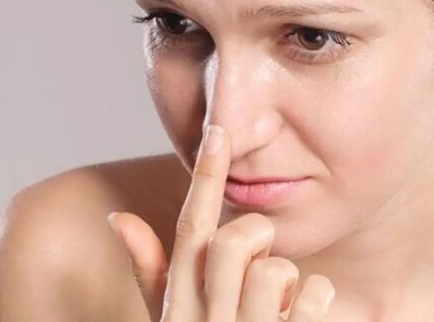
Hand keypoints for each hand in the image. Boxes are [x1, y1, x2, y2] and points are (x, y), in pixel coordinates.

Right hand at [108, 124, 335, 320]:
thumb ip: (151, 272)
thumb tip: (118, 217)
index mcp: (178, 307)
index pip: (188, 230)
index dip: (204, 177)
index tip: (219, 130)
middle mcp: (205, 321)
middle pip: (232, 242)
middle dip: (255, 236)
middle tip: (260, 256)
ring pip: (275, 269)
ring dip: (285, 280)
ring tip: (276, 305)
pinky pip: (314, 295)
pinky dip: (315, 299)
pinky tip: (301, 318)